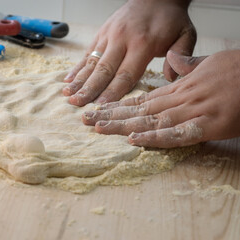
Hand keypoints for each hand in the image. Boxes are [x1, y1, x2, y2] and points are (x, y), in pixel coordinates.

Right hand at [63, 0, 195, 105]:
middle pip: (103, 70)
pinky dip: (77, 67)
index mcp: (144, 43)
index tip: (101, 107)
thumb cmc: (170, 19)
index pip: (125, 74)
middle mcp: (122, 39)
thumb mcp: (186, 33)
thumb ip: (182, 55)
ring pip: (91, 62)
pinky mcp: (101, 33)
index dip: (112, 92)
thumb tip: (170, 78)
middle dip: (89, 89)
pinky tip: (68, 80)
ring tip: (68, 95)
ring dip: (79, 80)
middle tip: (77, 105)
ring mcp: (109, 35)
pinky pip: (87, 52)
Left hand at [82, 49, 239, 147]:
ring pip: (151, 120)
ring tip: (99, 128)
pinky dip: (156, 138)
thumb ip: (188, 66)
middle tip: (86, 120)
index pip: (142, 99)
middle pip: (139, 110)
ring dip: (123, 126)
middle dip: (111, 115)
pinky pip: (177, 134)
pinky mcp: (208, 125)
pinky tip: (135, 141)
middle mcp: (180, 99)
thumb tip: (172, 64)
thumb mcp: (210, 63)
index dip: (119, 106)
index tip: (99, 110)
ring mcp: (193, 111)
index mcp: (180, 87)